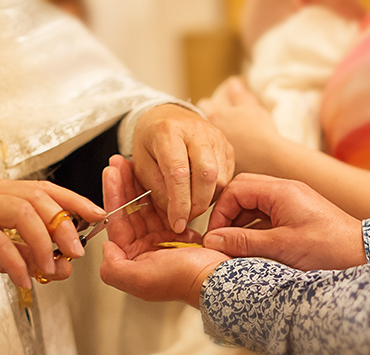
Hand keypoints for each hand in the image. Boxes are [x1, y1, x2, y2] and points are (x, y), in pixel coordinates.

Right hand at [0, 178, 105, 288]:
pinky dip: (16, 262)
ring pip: (21, 213)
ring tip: (52, 266)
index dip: (74, 200)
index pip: (44, 188)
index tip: (97, 215)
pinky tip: (23, 279)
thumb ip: (32, 257)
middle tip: (77, 250)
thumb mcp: (1, 255)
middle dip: (63, 224)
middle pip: (37, 198)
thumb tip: (66, 266)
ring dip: (43, 242)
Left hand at [100, 156, 228, 306]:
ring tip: (133, 164)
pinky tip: (157, 178)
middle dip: (124, 186)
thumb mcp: (141, 280)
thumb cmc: (185, 280)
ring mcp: (164, 241)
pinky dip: (161, 193)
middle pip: (131, 212)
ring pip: (147, 207)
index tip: (111, 175)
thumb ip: (114, 268)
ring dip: (140, 186)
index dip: (113, 197)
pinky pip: (166, 209)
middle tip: (119, 163)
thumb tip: (106, 248)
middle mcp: (146, 251)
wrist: (221, 278)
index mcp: (134, 261)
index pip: (118, 223)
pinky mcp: (181, 234)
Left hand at [132, 104, 233, 233]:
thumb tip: (176, 214)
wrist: (168, 116)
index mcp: (168, 132)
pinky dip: (214, 191)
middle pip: (207, 175)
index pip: (178, 172)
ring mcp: (216, 137)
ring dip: (207, 199)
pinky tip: (200, 191)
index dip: (179, 203)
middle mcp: (197, 131)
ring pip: (221, 179)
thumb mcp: (142, 165)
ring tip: (190, 203)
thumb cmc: (151, 141)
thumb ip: (157, 189)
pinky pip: (227, 177)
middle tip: (186, 218)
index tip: (176, 223)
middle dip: (198, 204)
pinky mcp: (228, 146)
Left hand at [197, 77, 282, 174]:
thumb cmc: (260, 129)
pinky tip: (231, 158)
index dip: (210, 104)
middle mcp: (209, 133)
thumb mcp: (251, 106)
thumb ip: (239, 94)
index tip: (218, 109)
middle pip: (202, 125)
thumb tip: (232, 82)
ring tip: (228, 143)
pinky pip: (214, 160)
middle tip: (222, 125)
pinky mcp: (219, 167)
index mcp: (215, 114)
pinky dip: (219, 158)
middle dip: (209, 125)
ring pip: (207, 144)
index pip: (203, 104)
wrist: (269, 158)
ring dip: (212, 143)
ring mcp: (212, 151)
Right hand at [203, 173, 366, 270]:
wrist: (363, 254)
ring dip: (240, 224)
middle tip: (222, 240)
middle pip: (242, 192)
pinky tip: (252, 249)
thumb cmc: (327, 248)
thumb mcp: (281, 247)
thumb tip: (212, 240)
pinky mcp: (297, 215)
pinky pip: (266, 216)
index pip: (236, 189)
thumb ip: (244, 242)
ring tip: (235, 248)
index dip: (220, 213)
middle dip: (227, 215)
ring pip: (253, 205)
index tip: (215, 237)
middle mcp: (285, 190)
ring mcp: (292, 201)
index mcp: (281, 190)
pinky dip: (254, 229)